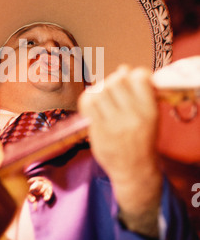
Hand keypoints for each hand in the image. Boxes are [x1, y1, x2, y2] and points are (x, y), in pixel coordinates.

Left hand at [78, 65, 162, 236]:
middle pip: (116, 81)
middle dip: (113, 81)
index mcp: (150, 111)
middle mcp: (133, 117)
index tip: (130, 80)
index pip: (139, 77)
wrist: (134, 170)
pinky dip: (88, 99)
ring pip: (100, 90)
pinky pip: (87, 103)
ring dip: (100, 90)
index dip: (132, 74)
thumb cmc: (141, 139)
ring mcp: (114, 124)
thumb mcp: (151, 117)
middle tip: (114, 91)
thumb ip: (141, 94)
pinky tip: (92, 105)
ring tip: (104, 99)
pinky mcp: (98, 131)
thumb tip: (124, 69)